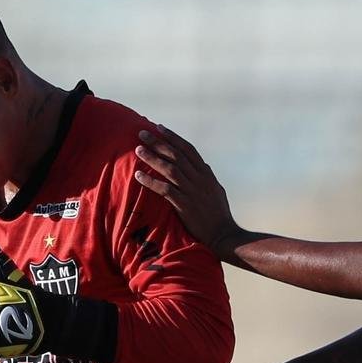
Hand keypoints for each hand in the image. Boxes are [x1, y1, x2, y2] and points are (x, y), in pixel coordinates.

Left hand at [134, 126, 241, 256]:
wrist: (223, 235)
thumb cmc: (218, 215)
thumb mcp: (215, 191)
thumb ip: (207, 178)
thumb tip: (203, 166)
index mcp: (206, 174)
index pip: (188, 150)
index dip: (173, 137)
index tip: (159, 127)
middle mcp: (200, 179)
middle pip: (176, 155)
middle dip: (158, 142)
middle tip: (141, 132)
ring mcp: (193, 191)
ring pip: (170, 169)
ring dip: (153, 158)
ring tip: (138, 149)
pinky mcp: (185, 205)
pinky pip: (165, 190)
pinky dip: (151, 181)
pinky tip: (138, 176)